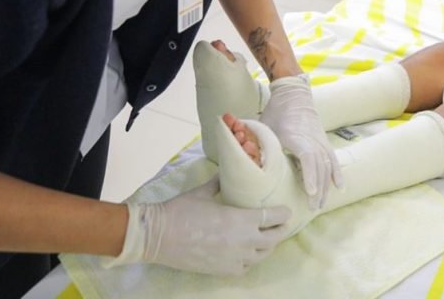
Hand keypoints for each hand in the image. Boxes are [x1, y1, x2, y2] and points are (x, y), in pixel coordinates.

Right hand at [109, 178, 290, 274]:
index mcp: (242, 219)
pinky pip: (246, 267)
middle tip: (280, 224)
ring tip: (265, 238)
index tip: (286, 210)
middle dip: (279, 230)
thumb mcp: (204, 191)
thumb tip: (226, 172)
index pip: (274, 217)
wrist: (158, 236)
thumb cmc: (181, 210)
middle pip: (274, 239)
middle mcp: (244, 241)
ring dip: (266, 246)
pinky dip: (250, 259)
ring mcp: (235, 259)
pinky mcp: (223, 271)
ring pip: (262, 255)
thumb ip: (219, 183)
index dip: (283, 214)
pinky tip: (246, 253)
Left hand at [260, 74, 341, 208]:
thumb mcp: (263, 128)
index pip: (307, 157)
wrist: (293, 95)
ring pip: (327, 166)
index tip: (309, 192)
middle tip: (312, 207)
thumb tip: (254, 170)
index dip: (309, 175)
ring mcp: (320, 140)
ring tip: (319, 204)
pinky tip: (340, 187)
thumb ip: (259, 147)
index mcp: (295, 136)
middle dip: (318, 189)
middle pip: (319, 166)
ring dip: (325, 186)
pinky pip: (334, 159)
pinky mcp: (324, 141)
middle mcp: (311, 139)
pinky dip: (337, 173)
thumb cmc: (275, 113)